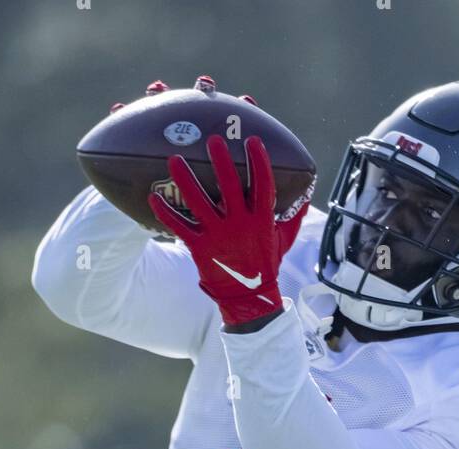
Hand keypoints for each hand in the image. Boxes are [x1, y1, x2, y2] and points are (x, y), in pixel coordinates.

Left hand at [147, 134, 307, 326]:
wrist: (249, 297)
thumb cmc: (266, 264)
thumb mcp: (285, 238)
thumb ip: (294, 214)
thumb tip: (306, 191)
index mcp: (261, 219)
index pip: (263, 184)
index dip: (259, 161)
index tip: (252, 140)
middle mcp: (239, 224)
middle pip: (229, 186)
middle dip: (221, 161)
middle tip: (213, 140)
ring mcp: (218, 234)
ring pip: (199, 202)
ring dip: (185, 179)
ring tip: (174, 158)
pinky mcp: (200, 247)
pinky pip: (179, 227)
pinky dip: (165, 212)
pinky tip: (152, 196)